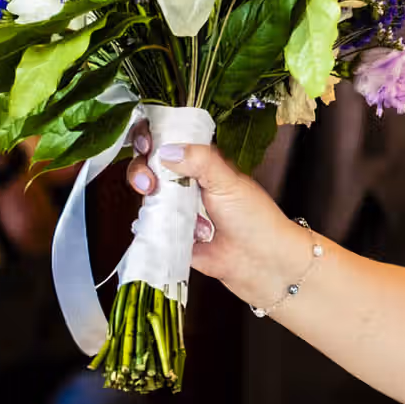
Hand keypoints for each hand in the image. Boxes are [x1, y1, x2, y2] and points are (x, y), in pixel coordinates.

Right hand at [125, 119, 292, 284]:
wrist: (263, 263)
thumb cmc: (255, 219)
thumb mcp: (228, 182)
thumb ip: (201, 162)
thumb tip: (167, 150)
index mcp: (203, 167)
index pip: (170, 144)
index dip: (152, 140)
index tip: (146, 145)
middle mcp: (188, 187)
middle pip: (149, 169)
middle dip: (141, 171)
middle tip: (148, 183)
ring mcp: (178, 213)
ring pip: (147, 199)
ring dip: (147, 200)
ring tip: (156, 204)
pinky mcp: (172, 238)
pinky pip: (149, 230)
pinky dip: (147, 227)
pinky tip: (152, 226)